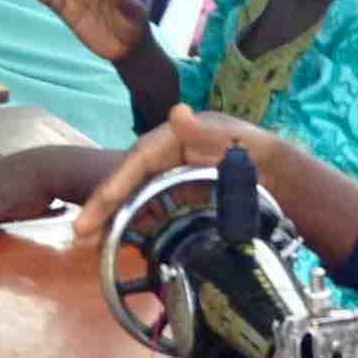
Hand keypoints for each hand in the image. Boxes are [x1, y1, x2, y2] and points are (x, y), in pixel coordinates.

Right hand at [69, 105, 270, 249]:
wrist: (277, 176)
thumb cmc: (258, 152)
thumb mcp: (238, 140)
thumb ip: (207, 131)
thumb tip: (177, 112)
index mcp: (176, 139)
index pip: (141, 157)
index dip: (121, 178)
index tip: (105, 198)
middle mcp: (164, 156)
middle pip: (128, 179)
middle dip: (103, 205)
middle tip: (80, 231)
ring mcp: (167, 177)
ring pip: (131, 197)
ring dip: (109, 219)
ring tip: (87, 243)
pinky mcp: (172, 196)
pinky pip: (145, 210)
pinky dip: (128, 225)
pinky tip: (110, 244)